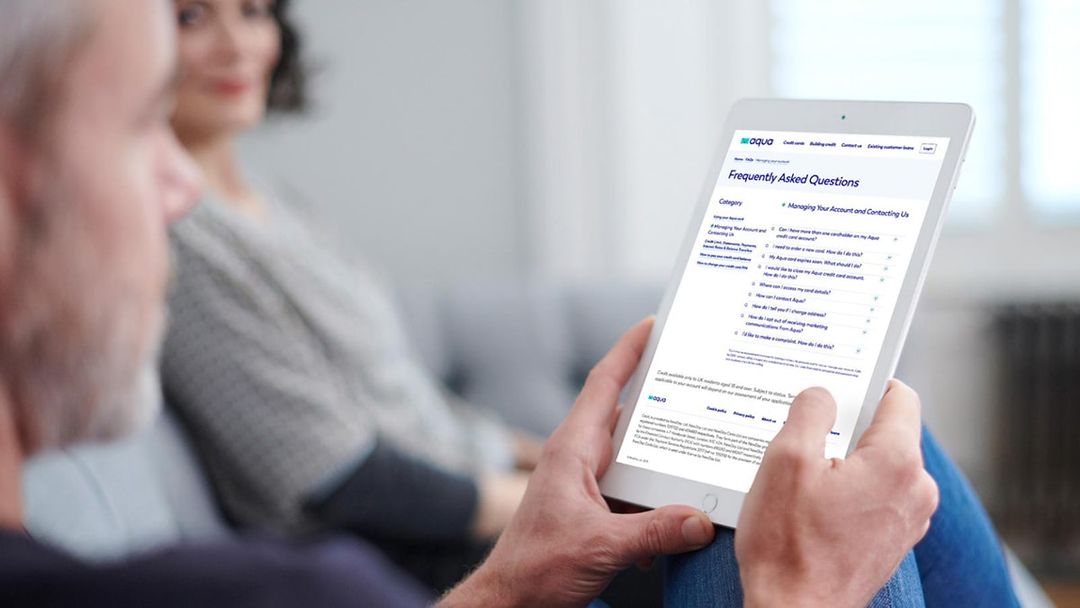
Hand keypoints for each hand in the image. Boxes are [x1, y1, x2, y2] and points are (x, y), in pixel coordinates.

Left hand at [442, 318, 714, 606]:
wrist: (508, 601)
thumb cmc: (535, 568)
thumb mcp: (601, 547)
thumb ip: (654, 531)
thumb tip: (702, 518)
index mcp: (572, 449)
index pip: (604, 383)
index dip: (629, 349)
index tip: (653, 323)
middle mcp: (577, 458)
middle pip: (623, 411)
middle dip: (658, 392)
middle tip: (694, 372)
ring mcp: (582, 482)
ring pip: (631, 452)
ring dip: (661, 449)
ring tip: (701, 438)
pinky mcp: (590, 507)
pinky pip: (631, 486)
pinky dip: (656, 491)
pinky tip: (680, 510)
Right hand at [736, 381, 939, 607]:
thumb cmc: (790, 547)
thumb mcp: (785, 460)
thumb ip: (809, 412)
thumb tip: (821, 396)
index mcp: (897, 461)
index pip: (899, 396)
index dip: (866, 384)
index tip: (836, 387)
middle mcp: (915, 489)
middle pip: (886, 431)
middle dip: (845, 429)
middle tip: (802, 439)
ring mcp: (908, 518)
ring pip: (878, 465)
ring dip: (843, 463)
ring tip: (802, 481)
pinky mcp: (893, 540)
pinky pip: (875, 495)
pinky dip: (847, 491)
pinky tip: (811, 506)